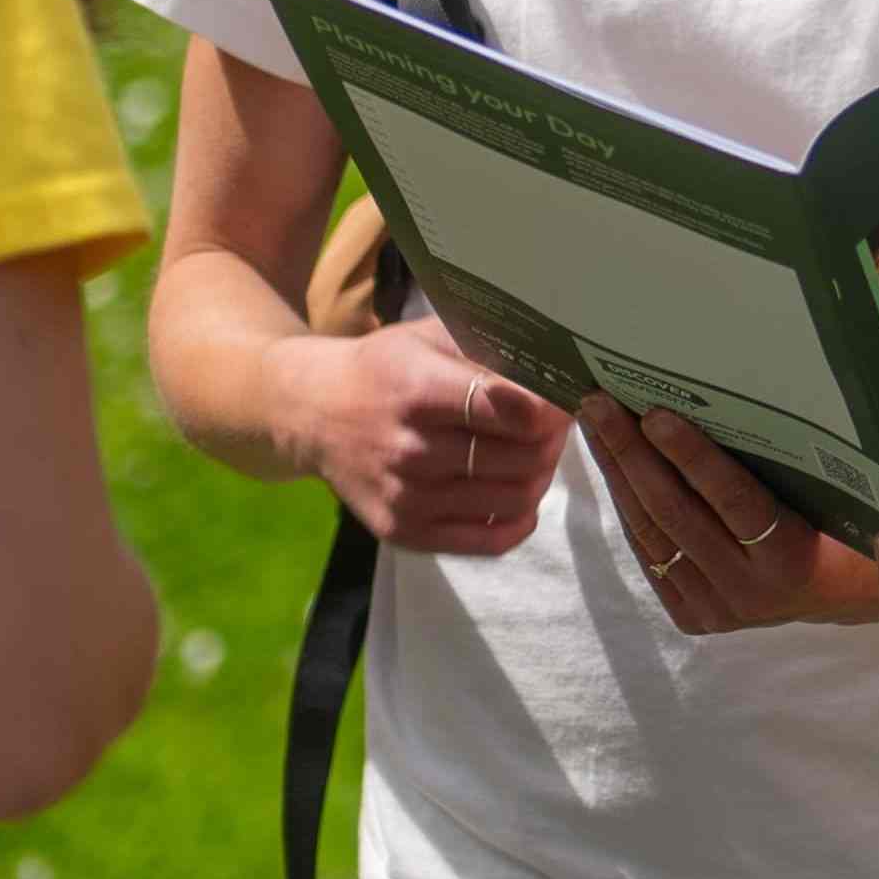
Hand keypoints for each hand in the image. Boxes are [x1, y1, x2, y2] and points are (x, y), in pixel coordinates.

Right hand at [285, 316, 569, 554]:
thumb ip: (488, 349)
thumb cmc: (384, 368)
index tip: (564, 399)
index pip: (511, 410)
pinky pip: (489, 540)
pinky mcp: (404, 532)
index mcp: (418, 389)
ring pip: (514, 499)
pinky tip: (519, 494)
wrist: (314, 414)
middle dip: (553, 440)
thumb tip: (559, 365)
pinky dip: (520, 519)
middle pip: (521, 457)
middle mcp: (410, 449)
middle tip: (556, 427)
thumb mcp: (428, 338)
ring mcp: (407, 497)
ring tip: (538, 455)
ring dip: (541, 476)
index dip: (551, 408)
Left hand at [583, 403, 878, 632]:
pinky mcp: (691, 617)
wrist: (833, 590)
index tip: (655, 413)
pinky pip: (648, 554)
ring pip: (651, 534)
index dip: (692, 455)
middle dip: (631, 454)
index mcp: (790, 556)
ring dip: (618, 475)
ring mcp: (715, 609)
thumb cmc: (830, 520)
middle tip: (600, 406)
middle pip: (676, 514)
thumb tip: (706, 400)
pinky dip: (628, 507)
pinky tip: (612, 468)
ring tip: (595, 427)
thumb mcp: (816, 493)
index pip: (734, 499)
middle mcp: (749, 589)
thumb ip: (772, 466)